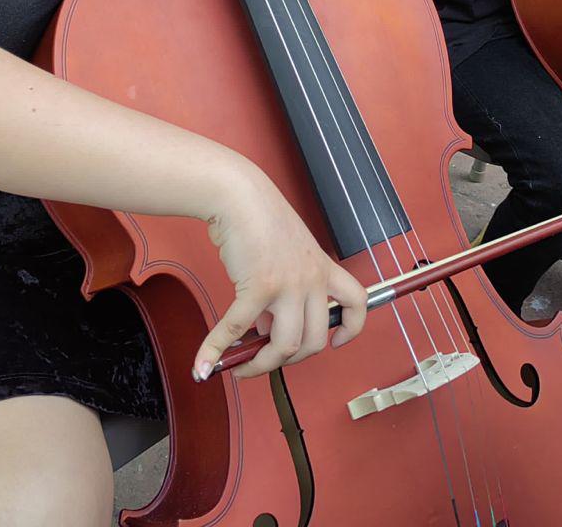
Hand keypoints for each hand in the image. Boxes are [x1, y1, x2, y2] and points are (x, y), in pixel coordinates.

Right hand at [193, 163, 367, 378]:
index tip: (337, 342)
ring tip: (240, 366)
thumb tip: (265, 327)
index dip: (352, 328)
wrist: (240, 195)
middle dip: (289, 360)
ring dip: (260, 365)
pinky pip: (238, 329)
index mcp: (323, 268)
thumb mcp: (287, 255)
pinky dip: (216, 350)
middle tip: (266, 359)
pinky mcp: (259, 285)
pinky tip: (205, 362)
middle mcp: (312, 279)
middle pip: (315, 340)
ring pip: (286, 346)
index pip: (356, 302)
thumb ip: (284, 290)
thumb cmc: (259, 219)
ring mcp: (289, 284)